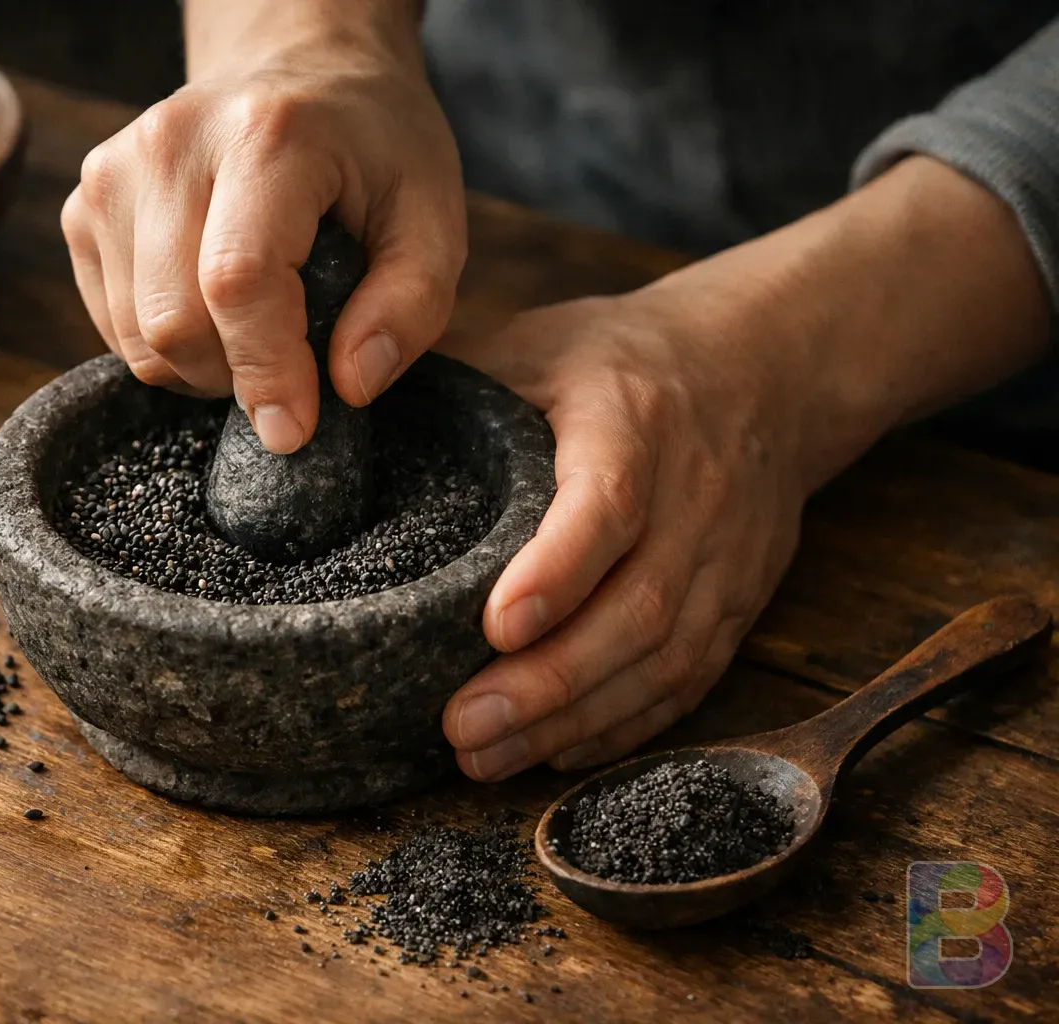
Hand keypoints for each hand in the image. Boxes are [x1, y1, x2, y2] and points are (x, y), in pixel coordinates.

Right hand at [60, 0, 463, 452]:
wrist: (296, 66)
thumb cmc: (371, 146)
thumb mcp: (432, 215)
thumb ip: (409, 305)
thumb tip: (349, 387)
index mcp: (266, 135)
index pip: (238, 280)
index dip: (265, 372)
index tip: (293, 430)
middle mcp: (171, 143)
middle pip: (174, 322)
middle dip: (236, 377)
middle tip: (293, 363)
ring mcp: (114, 173)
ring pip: (137, 339)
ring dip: (202, 369)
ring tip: (257, 328)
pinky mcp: (86, 205)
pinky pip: (112, 327)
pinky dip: (166, 348)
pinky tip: (212, 309)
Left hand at [439, 156, 1048, 777]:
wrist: (763, 370)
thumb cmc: (620, 361)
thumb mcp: (540, 340)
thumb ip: (458, 374)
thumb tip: (340, 398)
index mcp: (634, 420)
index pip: (606, 506)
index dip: (557, 572)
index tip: (493, 626)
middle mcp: (694, 497)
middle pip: (636, 609)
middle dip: (548, 682)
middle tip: (460, 726)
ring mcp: (728, 559)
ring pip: (665, 662)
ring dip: (575, 721)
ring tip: (484, 758)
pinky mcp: (740, 603)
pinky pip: (689, 682)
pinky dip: (623, 728)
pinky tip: (555, 754)